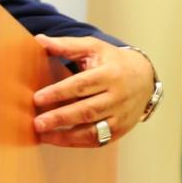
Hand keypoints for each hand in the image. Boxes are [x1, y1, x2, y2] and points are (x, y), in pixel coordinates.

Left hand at [31, 35, 153, 147]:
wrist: (144, 78)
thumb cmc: (112, 61)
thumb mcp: (93, 47)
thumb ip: (67, 45)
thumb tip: (39, 39)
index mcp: (110, 74)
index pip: (81, 85)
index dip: (59, 93)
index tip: (37, 98)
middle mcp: (117, 97)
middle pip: (86, 110)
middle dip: (60, 118)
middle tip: (37, 122)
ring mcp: (120, 116)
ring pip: (93, 130)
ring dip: (66, 136)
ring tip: (43, 135)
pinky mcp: (120, 130)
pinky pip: (98, 141)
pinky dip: (77, 143)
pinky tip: (58, 140)